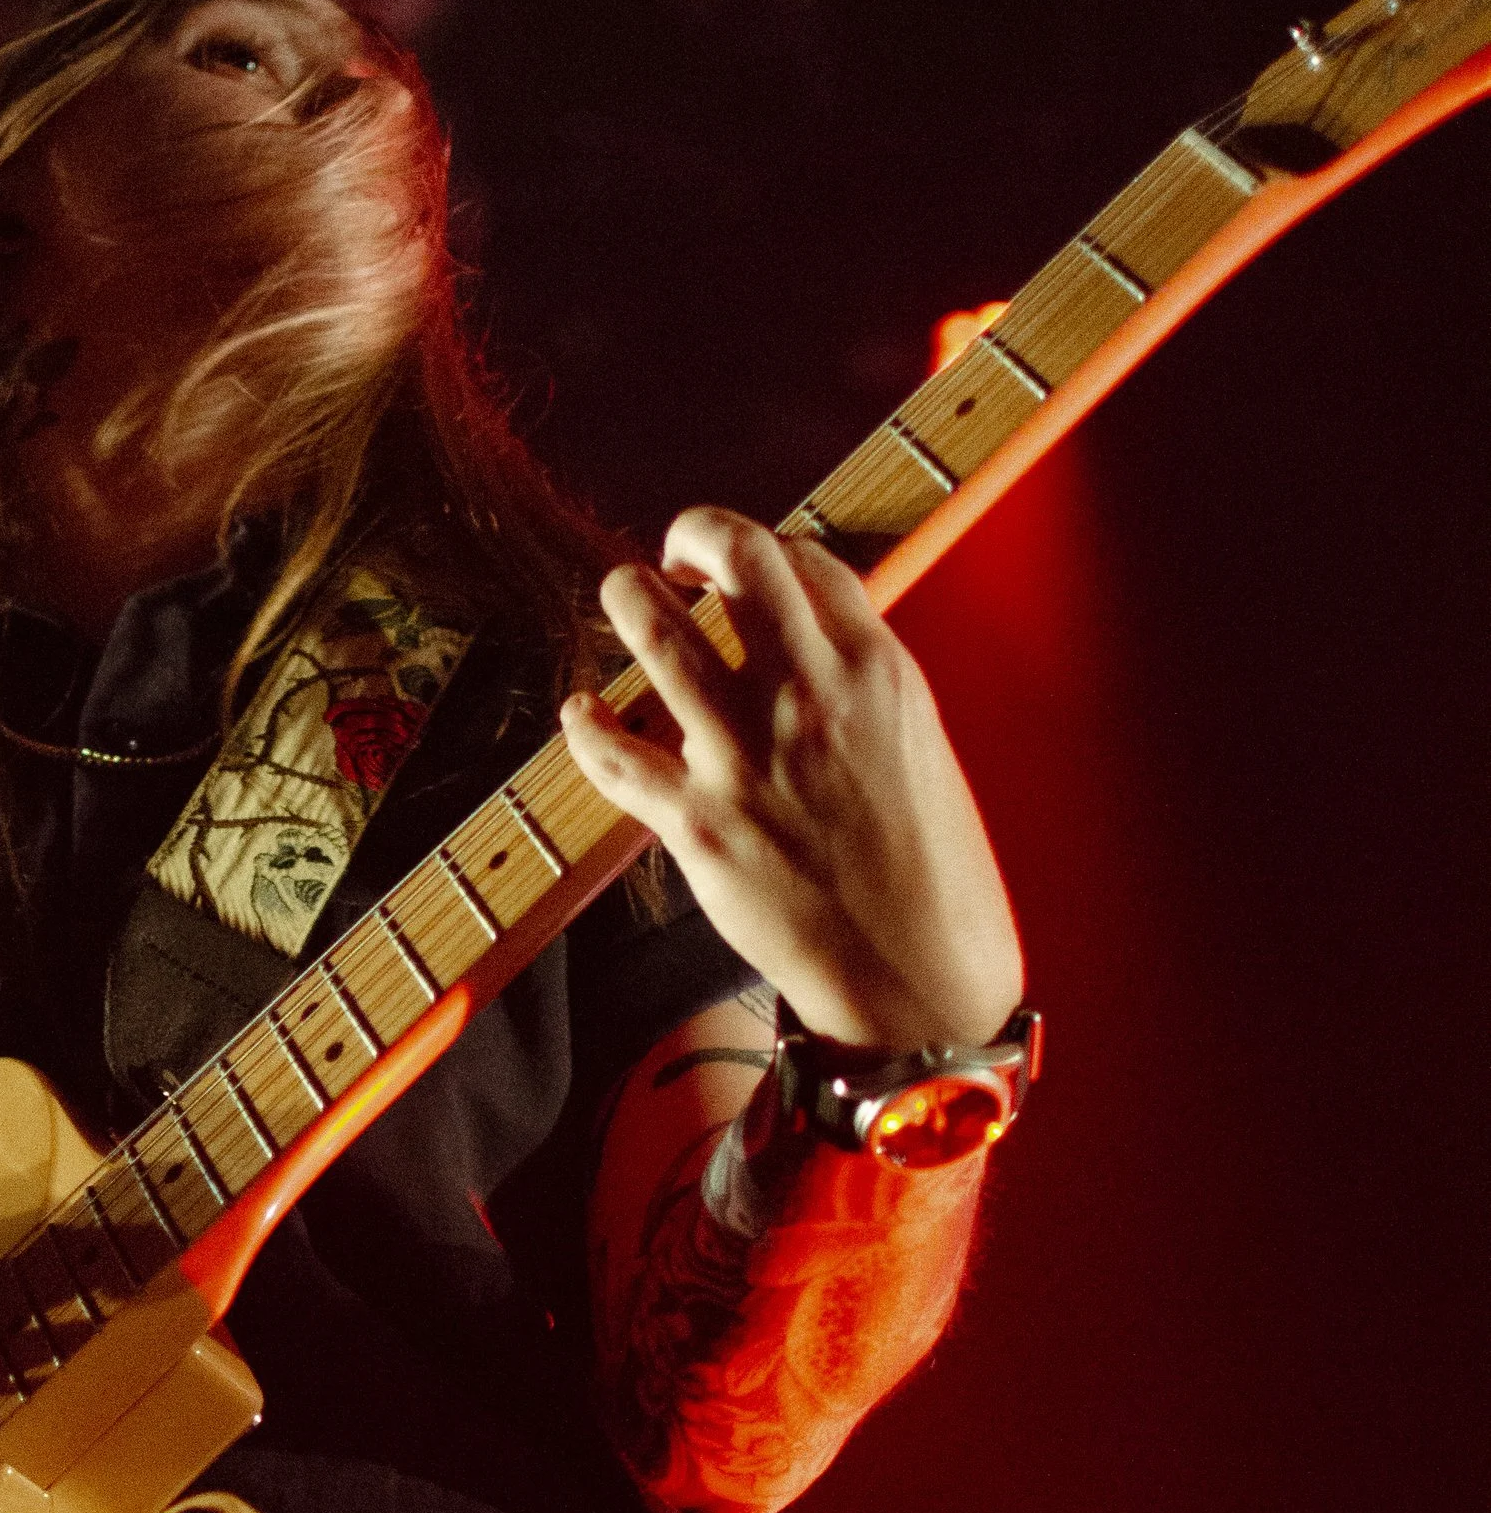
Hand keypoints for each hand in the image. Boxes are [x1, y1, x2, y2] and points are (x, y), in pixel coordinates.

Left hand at [561, 510, 1021, 1049]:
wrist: (918, 977)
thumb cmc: (930, 870)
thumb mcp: (918, 745)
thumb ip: (861, 684)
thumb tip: (808, 642)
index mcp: (878, 672)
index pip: (804, 557)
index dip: (761, 548)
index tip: (737, 571)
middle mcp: (811, 697)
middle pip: (733, 556)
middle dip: (690, 535)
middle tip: (674, 563)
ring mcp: (746, 756)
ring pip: (653, 628)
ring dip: (624, 597)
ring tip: (622, 599)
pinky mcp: (695, 823)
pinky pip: (610, 749)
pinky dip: (583, 722)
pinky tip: (581, 711)